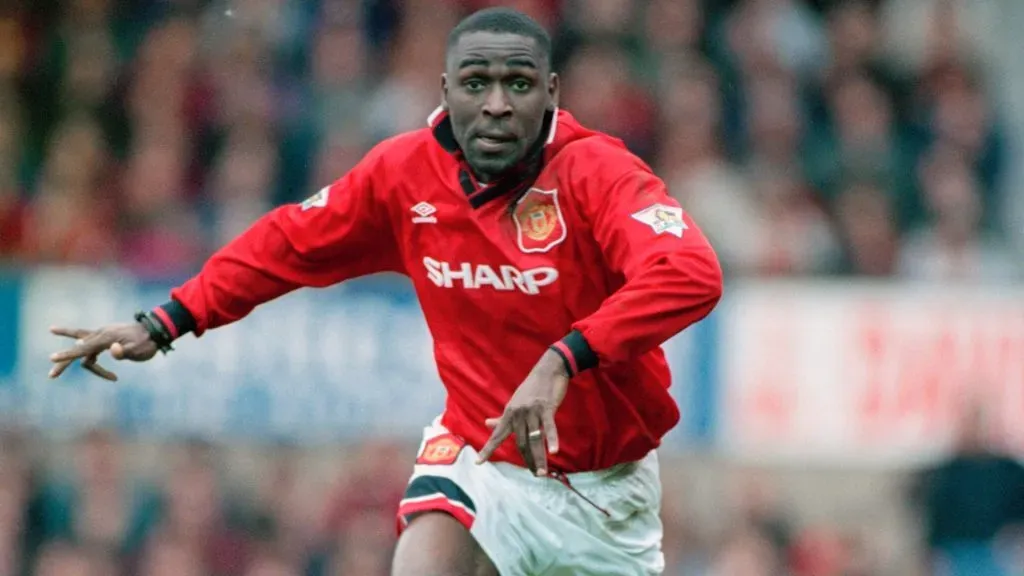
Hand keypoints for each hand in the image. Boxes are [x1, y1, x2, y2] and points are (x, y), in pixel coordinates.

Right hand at [48, 323, 157, 380]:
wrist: (155, 330)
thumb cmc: (146, 343)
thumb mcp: (138, 350)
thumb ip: (124, 352)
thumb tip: (112, 350)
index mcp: (105, 338)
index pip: (82, 348)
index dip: (67, 355)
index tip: (52, 358)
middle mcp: (100, 334)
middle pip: (77, 347)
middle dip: (64, 359)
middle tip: (52, 375)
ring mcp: (102, 335)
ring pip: (81, 346)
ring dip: (72, 357)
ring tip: (55, 364)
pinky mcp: (106, 338)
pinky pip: (91, 348)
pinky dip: (90, 359)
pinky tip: (84, 359)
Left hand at [476, 350, 569, 475]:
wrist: (548, 370)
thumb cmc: (531, 388)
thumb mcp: (514, 402)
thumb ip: (502, 417)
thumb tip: (486, 423)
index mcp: (509, 413)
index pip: (497, 435)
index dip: (487, 449)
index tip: (478, 462)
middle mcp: (518, 414)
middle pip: (520, 443)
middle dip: (527, 460)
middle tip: (534, 474)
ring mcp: (532, 411)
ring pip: (534, 439)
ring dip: (539, 458)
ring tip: (541, 473)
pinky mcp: (547, 408)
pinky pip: (549, 427)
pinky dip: (552, 440)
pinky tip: (553, 452)